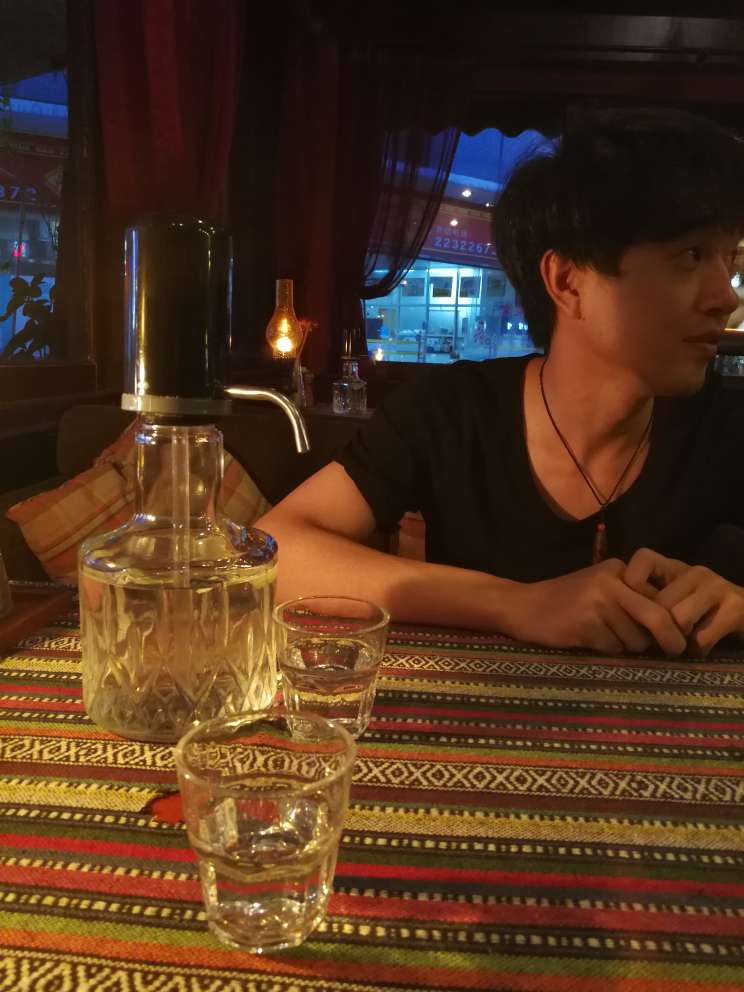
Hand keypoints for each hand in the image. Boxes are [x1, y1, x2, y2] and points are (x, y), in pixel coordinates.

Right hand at [513, 558, 686, 655]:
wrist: (522, 606)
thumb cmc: (565, 602)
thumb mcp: (600, 589)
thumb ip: (631, 600)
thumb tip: (671, 628)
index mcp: (618, 569)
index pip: (658, 598)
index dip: (670, 621)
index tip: (674, 636)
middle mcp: (611, 582)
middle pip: (656, 617)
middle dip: (670, 639)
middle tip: (676, 652)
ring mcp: (598, 602)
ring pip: (635, 639)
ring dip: (625, 646)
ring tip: (600, 635)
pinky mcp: (586, 624)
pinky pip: (613, 648)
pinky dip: (605, 649)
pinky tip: (586, 638)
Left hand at [625, 548, 743, 655]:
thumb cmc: (704, 614)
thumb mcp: (675, 600)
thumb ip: (650, 602)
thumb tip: (617, 616)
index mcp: (676, 567)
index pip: (642, 558)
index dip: (632, 584)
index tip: (634, 608)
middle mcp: (696, 572)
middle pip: (658, 603)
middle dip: (655, 628)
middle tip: (661, 641)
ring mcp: (717, 587)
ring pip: (677, 619)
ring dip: (677, 641)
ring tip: (682, 645)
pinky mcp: (735, 609)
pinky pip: (700, 638)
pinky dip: (697, 650)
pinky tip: (701, 649)